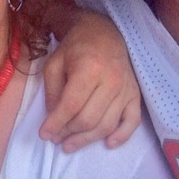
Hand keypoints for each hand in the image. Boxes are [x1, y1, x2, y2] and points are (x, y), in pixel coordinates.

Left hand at [40, 10, 140, 151]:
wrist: (103, 33)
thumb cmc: (75, 48)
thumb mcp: (54, 63)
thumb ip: (52, 91)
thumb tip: (53, 118)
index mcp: (88, 69)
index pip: (71, 105)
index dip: (56, 123)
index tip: (44, 134)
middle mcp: (111, 81)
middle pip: (88, 119)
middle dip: (68, 132)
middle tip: (55, 138)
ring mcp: (125, 89)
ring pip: (106, 125)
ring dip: (87, 140)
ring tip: (69, 144)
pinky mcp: (135, 95)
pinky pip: (132, 121)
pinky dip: (122, 136)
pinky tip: (108, 144)